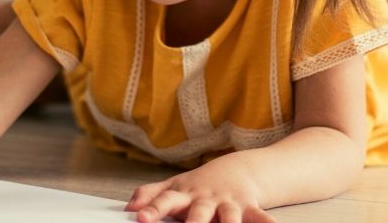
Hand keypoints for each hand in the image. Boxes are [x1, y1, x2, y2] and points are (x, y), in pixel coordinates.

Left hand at [125, 158, 276, 222]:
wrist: (238, 170)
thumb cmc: (200, 185)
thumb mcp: (173, 186)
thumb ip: (150, 195)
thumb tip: (128, 207)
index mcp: (185, 195)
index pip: (165, 201)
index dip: (152, 209)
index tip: (141, 217)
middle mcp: (206, 200)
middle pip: (199, 213)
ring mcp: (228, 204)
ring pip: (229, 217)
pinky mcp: (249, 208)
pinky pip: (259, 217)